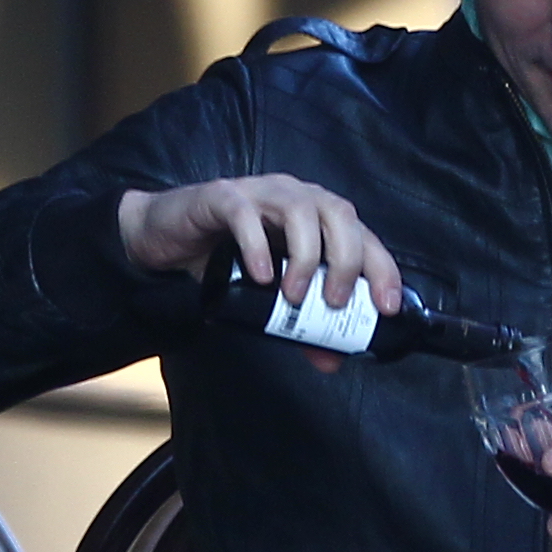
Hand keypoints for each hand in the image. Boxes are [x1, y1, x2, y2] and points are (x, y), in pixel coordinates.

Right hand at [116, 175, 403, 315]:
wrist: (164, 239)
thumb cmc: (224, 260)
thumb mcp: (269, 295)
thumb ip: (301, 322)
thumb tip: (333, 359)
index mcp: (316, 216)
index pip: (363, 234)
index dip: (381, 268)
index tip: (387, 306)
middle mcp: (295, 196)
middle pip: (339, 214)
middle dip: (346, 260)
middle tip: (333, 302)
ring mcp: (259, 192)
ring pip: (299, 209)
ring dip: (306, 255)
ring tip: (294, 296)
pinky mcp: (222, 197)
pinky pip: (246, 214)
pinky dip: (258, 246)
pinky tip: (260, 277)